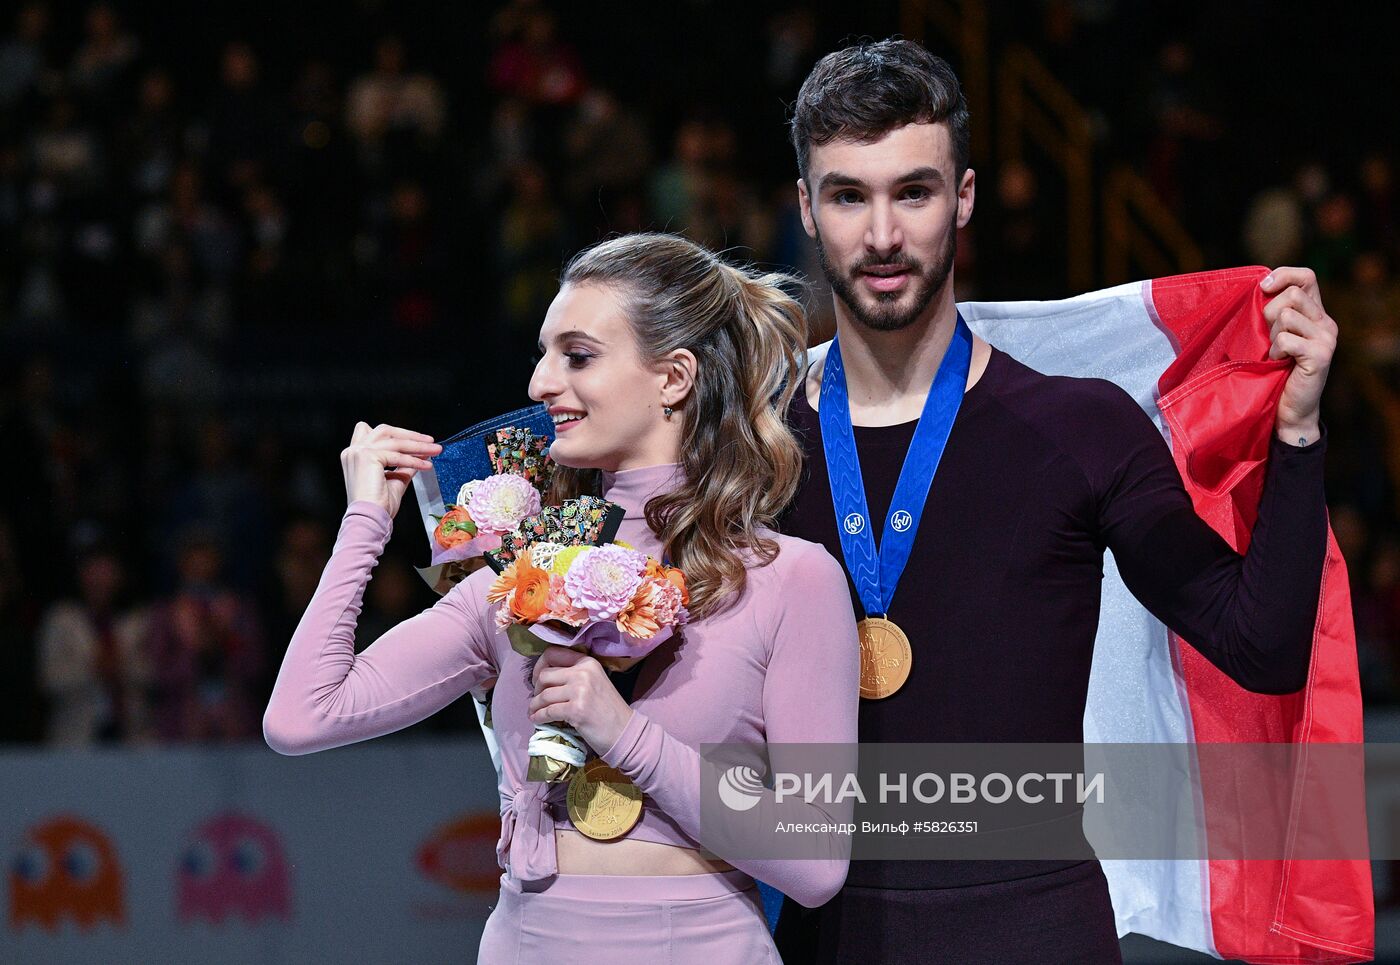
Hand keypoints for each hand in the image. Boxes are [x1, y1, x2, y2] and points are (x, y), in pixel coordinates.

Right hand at [341, 422, 441, 516]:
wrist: (369, 519)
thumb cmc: (377, 506)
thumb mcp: (395, 480)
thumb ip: (405, 465)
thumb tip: (421, 455)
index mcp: (355, 455)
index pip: (376, 433)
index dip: (397, 433)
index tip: (417, 439)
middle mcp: (353, 451)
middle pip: (386, 431)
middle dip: (410, 435)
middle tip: (430, 441)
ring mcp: (358, 452)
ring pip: (395, 442)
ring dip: (418, 446)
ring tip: (435, 450)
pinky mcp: (367, 457)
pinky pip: (397, 456)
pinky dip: (415, 460)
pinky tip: (426, 465)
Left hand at [527, 645, 633, 754]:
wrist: (624, 731)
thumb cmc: (608, 709)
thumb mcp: (594, 682)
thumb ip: (574, 674)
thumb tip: (544, 677)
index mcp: (588, 662)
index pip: (553, 653)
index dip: (539, 666)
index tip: (537, 680)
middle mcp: (583, 672)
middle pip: (544, 675)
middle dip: (536, 689)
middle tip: (538, 700)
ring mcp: (580, 691)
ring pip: (544, 694)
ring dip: (535, 705)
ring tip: (534, 712)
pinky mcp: (576, 710)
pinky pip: (548, 711)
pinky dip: (539, 717)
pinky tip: (537, 720)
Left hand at [1261, 267, 1336, 444]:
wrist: (1287, 409)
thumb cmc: (1272, 371)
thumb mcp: (1271, 335)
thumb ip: (1271, 312)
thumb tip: (1259, 287)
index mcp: (1315, 313)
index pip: (1306, 277)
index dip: (1283, 275)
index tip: (1263, 287)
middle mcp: (1326, 322)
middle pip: (1292, 295)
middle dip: (1268, 314)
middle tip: (1267, 338)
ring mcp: (1327, 338)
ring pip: (1286, 315)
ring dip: (1271, 336)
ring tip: (1275, 354)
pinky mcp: (1321, 355)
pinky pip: (1286, 339)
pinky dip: (1275, 351)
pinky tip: (1279, 362)